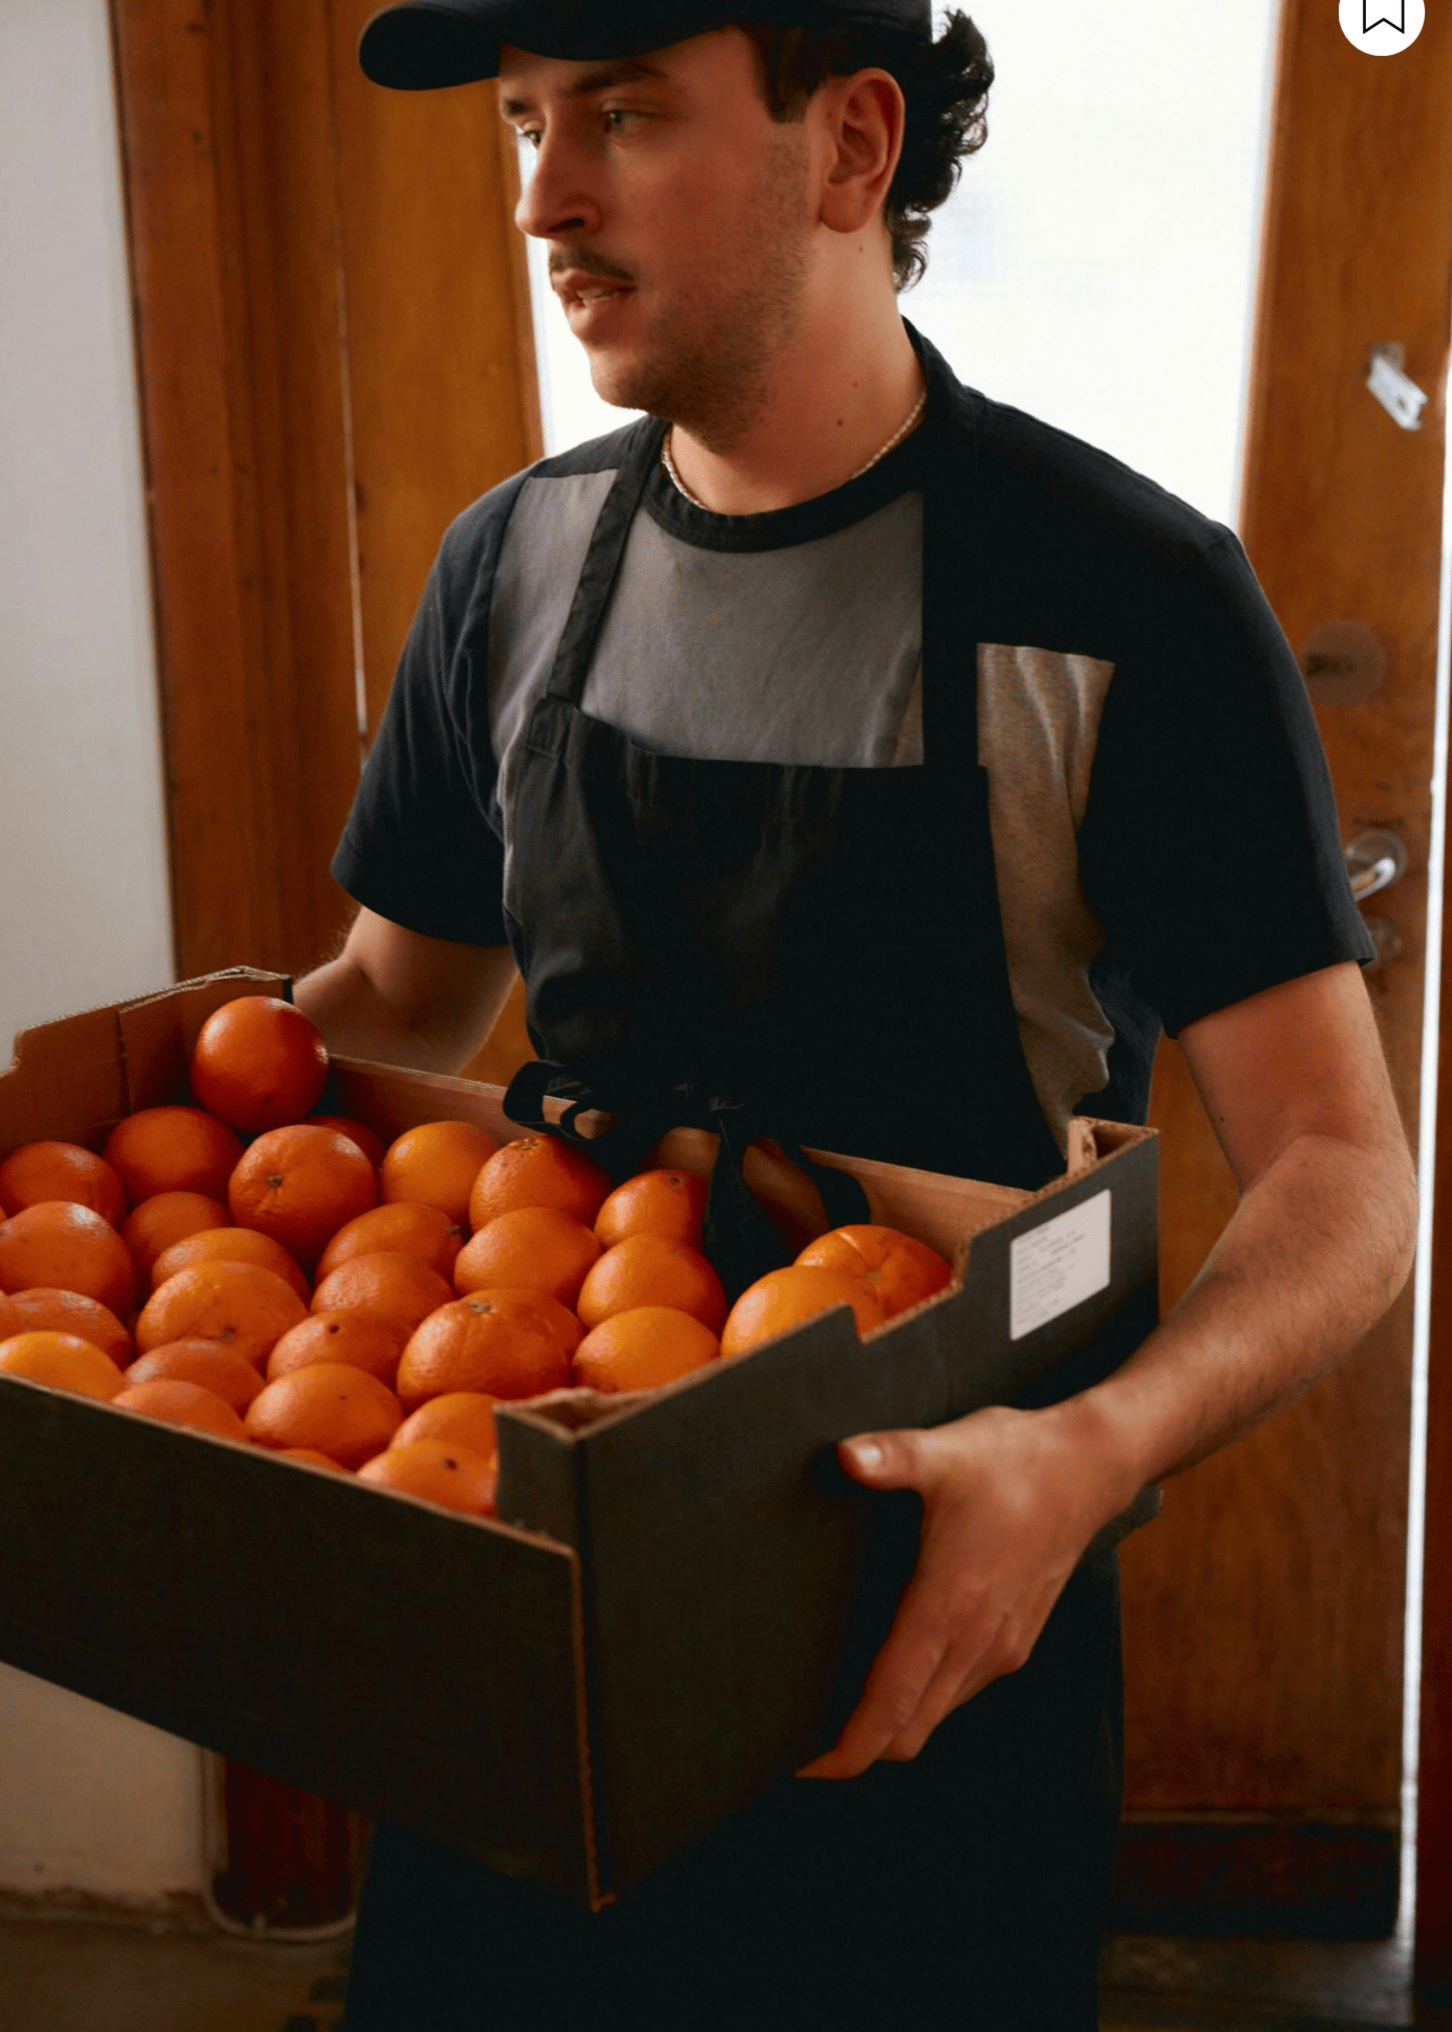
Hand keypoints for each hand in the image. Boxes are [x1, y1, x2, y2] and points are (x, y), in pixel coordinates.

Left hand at [798, 1401, 1126, 1778]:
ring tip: (835, 1710)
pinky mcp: (1014, 1641)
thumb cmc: (1014, 1462)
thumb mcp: (947, 1452)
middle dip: (856, 1748)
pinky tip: (893, 1671)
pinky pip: (957, 1692)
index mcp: (949, 1608)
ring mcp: (1000, 1647)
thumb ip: (891, 1457)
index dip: (846, 1748)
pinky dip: (921, 1700)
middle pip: (909, 1732)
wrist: (1089, 1469)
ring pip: (934, 1715)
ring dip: (889, 1726)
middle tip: (797, 1739)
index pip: (891, 1706)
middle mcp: (976, 1642)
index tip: (802, 1766)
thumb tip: (844, 1456)